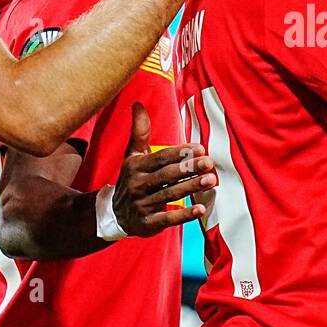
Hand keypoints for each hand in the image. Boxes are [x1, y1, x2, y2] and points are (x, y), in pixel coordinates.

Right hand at [110, 102, 216, 236]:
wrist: (115, 214)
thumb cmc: (132, 179)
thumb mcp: (133, 155)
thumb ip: (139, 131)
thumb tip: (138, 103)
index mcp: (136, 166)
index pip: (160, 158)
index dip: (179, 153)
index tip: (199, 148)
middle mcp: (138, 185)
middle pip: (166, 175)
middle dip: (188, 169)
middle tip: (209, 163)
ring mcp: (142, 205)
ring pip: (169, 195)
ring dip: (191, 188)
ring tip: (211, 180)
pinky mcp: (148, 223)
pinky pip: (167, 218)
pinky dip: (184, 214)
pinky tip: (200, 209)